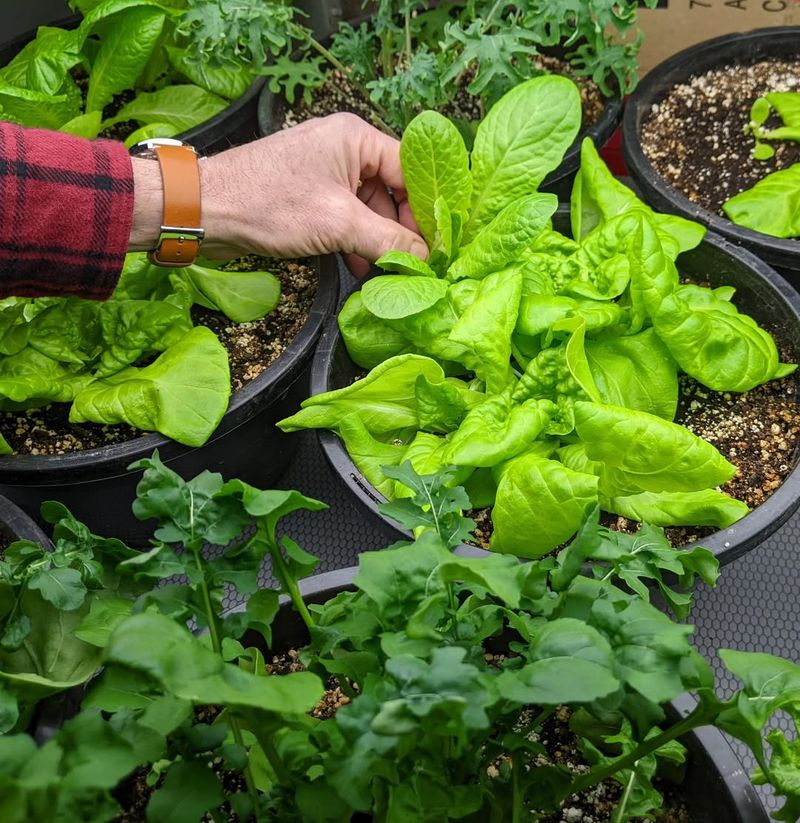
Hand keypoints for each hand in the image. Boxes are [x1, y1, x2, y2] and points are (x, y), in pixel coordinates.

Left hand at [130, 114, 427, 275]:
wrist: (205, 211)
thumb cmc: (269, 204)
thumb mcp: (338, 223)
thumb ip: (387, 241)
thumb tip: (424, 259)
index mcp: (356, 138)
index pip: (411, 170)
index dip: (427, 208)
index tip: (440, 245)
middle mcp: (344, 150)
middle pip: (393, 192)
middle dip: (401, 231)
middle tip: (413, 265)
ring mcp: (326, 174)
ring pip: (370, 210)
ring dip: (377, 243)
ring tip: (386, 273)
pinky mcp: (311, 197)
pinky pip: (347, 219)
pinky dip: (355, 243)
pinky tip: (359, 268)